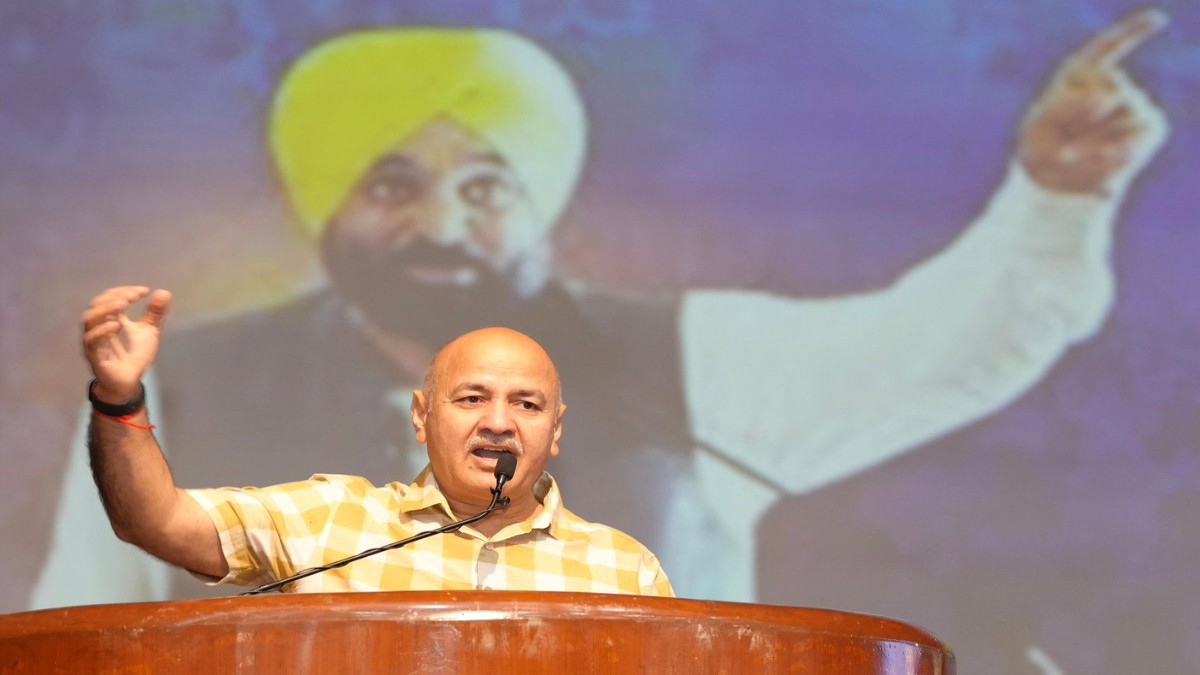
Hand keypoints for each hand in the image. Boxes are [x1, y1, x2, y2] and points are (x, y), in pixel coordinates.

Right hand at [81, 286, 171, 402]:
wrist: (129, 381)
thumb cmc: (135, 355)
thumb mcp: (149, 332)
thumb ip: (155, 314)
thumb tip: (164, 292)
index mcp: (109, 319)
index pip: (109, 298)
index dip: (124, 291)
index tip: (145, 291)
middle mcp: (98, 328)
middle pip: (96, 305)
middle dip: (113, 297)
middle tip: (131, 296)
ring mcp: (95, 342)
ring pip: (89, 320)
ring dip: (106, 310)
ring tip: (123, 305)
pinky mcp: (95, 357)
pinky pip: (91, 341)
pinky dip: (101, 331)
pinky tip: (116, 325)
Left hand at [1018, 8, 1169, 194]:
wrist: (1054, 182)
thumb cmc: (1042, 147)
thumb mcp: (1041, 122)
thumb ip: (1067, 102)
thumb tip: (1108, 95)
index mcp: (1081, 74)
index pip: (1108, 47)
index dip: (1134, 30)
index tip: (1158, 19)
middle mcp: (1113, 85)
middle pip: (1110, 85)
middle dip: (1081, 115)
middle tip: (1062, 135)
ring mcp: (1136, 104)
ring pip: (1126, 108)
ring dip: (1091, 137)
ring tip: (1072, 151)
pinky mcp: (1151, 127)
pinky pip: (1140, 130)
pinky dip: (1115, 146)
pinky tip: (1101, 155)